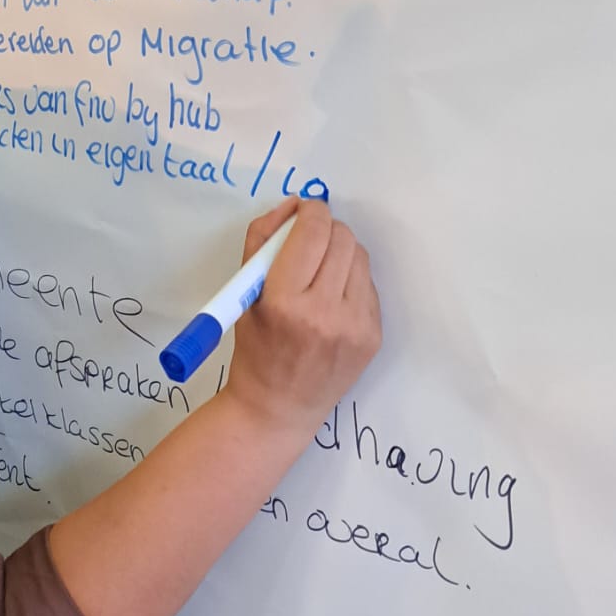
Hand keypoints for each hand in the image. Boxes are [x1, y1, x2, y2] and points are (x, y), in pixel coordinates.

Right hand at [225, 201, 382, 440]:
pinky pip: (368, 286)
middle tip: (311, 239)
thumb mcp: (243, 295)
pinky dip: (351, 280)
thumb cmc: (255, 351)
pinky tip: (333, 298)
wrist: (279, 409)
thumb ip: (260, 242)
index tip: (304, 211)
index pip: (312, 232)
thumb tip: (291, 205)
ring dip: (341, 252)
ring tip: (322, 271)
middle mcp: (324, 313)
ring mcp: (354, 327)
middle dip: (326, 229)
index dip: (310, 211)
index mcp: (284, 301)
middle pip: (342, 238)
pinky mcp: (372, 336)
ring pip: (360, 257)